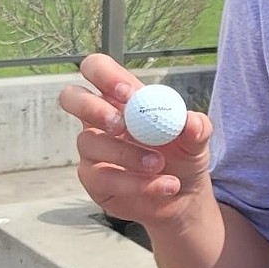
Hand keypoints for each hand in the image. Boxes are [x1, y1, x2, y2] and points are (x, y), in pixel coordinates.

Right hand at [57, 54, 213, 224]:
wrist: (183, 198)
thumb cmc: (183, 157)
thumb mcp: (196, 141)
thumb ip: (197, 128)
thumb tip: (192, 122)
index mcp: (121, 97)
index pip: (97, 69)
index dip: (104, 75)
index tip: (128, 94)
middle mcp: (99, 119)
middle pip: (71, 96)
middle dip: (92, 107)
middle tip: (121, 125)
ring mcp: (92, 149)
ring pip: (91, 142)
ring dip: (127, 154)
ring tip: (160, 165)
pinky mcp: (93, 179)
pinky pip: (104, 178)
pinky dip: (137, 183)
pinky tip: (164, 186)